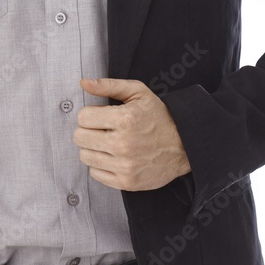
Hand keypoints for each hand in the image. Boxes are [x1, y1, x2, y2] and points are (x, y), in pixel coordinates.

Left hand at [73, 77, 190, 190]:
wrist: (184, 145)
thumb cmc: (159, 116)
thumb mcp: (138, 92)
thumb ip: (108, 85)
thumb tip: (84, 83)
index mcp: (125, 119)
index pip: (82, 117)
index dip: (90, 114)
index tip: (100, 115)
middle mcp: (123, 144)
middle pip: (80, 137)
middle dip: (88, 130)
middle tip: (103, 129)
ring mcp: (125, 165)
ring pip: (85, 156)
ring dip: (93, 148)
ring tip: (109, 142)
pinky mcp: (126, 182)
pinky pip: (95, 173)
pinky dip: (101, 164)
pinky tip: (114, 156)